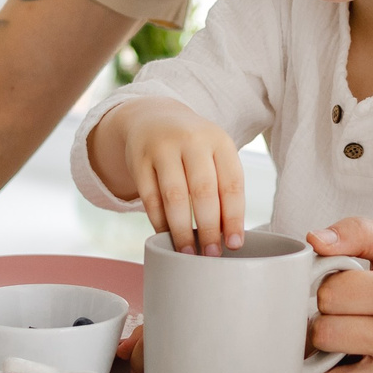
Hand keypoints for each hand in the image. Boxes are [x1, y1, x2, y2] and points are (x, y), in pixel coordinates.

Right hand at [93, 98, 244, 253]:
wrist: (154, 117)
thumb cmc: (194, 148)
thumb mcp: (214, 154)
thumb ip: (223, 187)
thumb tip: (229, 237)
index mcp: (219, 141)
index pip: (231, 184)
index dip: (234, 218)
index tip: (234, 245)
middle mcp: (192, 140)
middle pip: (203, 191)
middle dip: (208, 228)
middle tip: (211, 255)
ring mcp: (163, 148)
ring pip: (174, 197)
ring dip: (182, 230)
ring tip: (188, 252)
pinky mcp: (139, 159)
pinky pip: (150, 198)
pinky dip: (159, 221)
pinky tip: (166, 236)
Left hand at [304, 219, 372, 372]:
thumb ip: (358, 233)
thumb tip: (314, 240)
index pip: (330, 294)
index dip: (329, 290)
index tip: (345, 292)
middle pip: (324, 335)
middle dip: (327, 324)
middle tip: (346, 319)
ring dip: (327, 365)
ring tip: (346, 348)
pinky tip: (358, 370)